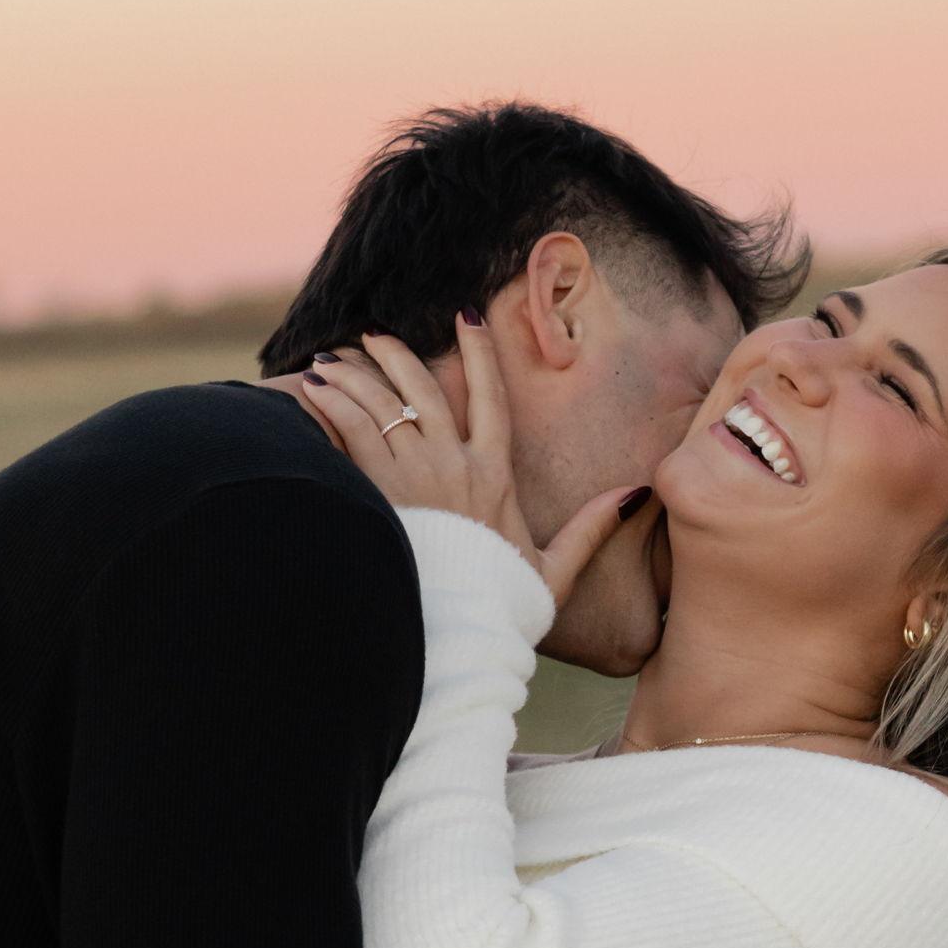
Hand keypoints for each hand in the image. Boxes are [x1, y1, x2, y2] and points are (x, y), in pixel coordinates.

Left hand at [296, 314, 647, 609]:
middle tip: (372, 336)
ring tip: (330, 358)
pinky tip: (312, 389)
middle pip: (424, 391)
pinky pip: (352, 433)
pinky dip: (332, 406)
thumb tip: (635, 494)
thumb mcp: (555, 569)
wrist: (458, 633)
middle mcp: (455, 466)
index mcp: (496, 475)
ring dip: (354, 376)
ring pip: (382, 405)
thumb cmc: (503, 606)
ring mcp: (415, 477)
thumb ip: (590, 528)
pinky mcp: (380, 493)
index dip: (479, 353)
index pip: (491, 397)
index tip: (466, 315)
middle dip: (397, 355)